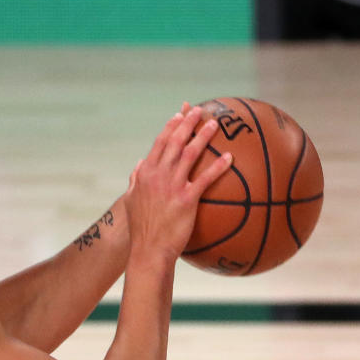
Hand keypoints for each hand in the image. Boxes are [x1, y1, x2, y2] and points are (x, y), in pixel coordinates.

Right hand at [125, 104, 232, 261]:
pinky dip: (217, 166)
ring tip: (215, 124)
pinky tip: (229, 158)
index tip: (180, 113)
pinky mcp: (186, 200)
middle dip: (188, 123)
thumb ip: (135, 180)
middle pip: (175, 142)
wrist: (148, 249)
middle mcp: (158, 176)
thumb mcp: (131, 201)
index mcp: (146, 174)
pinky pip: (205, 179)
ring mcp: (172, 186)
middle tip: (201, 110)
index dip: (170, 126)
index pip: (159, 143)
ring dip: (203, 137)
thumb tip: (139, 164)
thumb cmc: (141, 229)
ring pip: (190, 154)